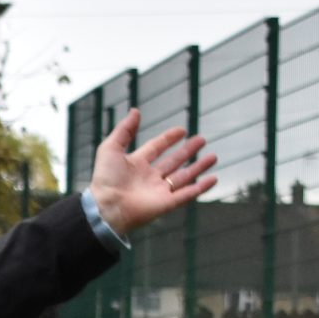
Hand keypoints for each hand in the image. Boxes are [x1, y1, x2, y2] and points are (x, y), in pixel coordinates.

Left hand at [90, 109, 217, 235]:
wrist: (107, 206)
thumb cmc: (105, 179)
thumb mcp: (111, 148)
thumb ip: (124, 130)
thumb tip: (135, 110)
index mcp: (136, 164)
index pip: (156, 148)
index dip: (168, 138)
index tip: (182, 130)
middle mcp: (149, 178)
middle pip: (173, 162)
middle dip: (187, 151)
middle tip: (202, 140)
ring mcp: (159, 191)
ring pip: (183, 177)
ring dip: (198, 167)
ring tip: (213, 157)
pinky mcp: (166, 204)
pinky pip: (187, 195)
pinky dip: (201, 188)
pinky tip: (213, 179)